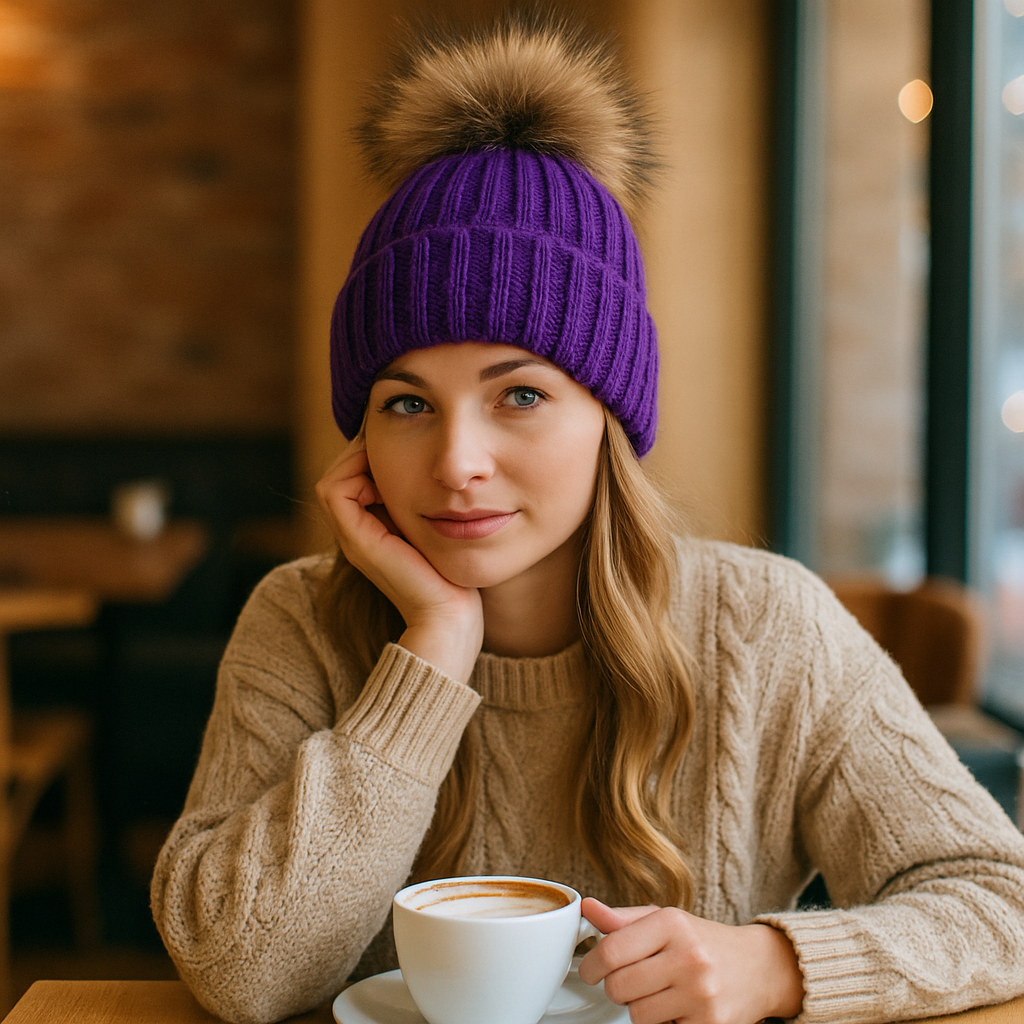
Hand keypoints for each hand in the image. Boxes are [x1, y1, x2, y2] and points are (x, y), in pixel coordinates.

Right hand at [316, 437, 483, 680]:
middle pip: (342, 473)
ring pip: (334, 477)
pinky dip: (355, 470)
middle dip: (365, 448)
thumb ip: (431, 504)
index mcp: (373, 529)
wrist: (451, 617)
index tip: (402, 437)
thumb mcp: (441, 529)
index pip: (356, 476)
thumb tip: (445, 470)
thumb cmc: (455, 577)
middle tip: (391, 432)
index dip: (372, 453)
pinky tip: (389, 467)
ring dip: (359, 455)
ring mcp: (353, 537)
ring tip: (389, 445)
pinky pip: (335, 490)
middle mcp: (357, 533)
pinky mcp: (356, 540)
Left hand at [577, 898, 803, 1023]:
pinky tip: (678, 1007)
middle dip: (617, 987)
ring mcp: (701, 993)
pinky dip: (664, 1023)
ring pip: (638, 1015)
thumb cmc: (704, 941)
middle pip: (620, 987)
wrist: (759, 967)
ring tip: (659, 993)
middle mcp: (689, 956)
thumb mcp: (665, 921)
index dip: (592, 965)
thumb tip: (587, 908)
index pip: (611, 951)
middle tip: (630, 981)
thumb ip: (623, 919)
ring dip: (640, 1008)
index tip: (591, 970)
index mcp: (672, 924)